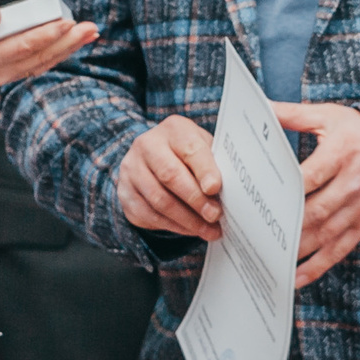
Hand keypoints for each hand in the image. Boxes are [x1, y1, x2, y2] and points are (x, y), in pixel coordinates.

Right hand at [0, 7, 98, 102]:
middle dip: (67, 43)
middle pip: (39, 58)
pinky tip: (66, 45)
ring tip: (88, 36)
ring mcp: (0, 77)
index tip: (68, 23)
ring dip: (65, 50)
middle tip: (92, 28)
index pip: (23, 47)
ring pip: (40, 63)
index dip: (47, 34)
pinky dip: (52, 55)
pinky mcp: (1, 74)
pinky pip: (32, 65)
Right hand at [119, 116, 223, 240]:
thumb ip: (216, 164)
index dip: (204, 170)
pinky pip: (147, 215)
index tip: (215, 189)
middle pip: (170, 175)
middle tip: (215, 216)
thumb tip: (234, 191)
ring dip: (186, 219)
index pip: (189, 149)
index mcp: (173, 130)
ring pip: (158, 200)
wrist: (153, 157)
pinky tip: (189, 229)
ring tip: (207, 230)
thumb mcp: (203, 148)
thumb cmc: (188, 155)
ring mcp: (131, 169)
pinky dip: (172, 226)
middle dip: (196, 200)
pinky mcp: (125, 192)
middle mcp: (146, 145)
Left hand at [274, 102, 359, 285]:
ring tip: (264, 260)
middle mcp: (354, 183)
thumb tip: (261, 109)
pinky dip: (316, 267)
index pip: (310, 175)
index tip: (256, 198)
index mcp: (343, 153)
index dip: (285, 189)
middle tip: (252, 236)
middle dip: (283, 225)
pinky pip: (339, 251)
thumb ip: (294, 115)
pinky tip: (293, 278)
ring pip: (324, 235)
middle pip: (315, 210)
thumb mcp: (331, 117)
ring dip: (295, 251)